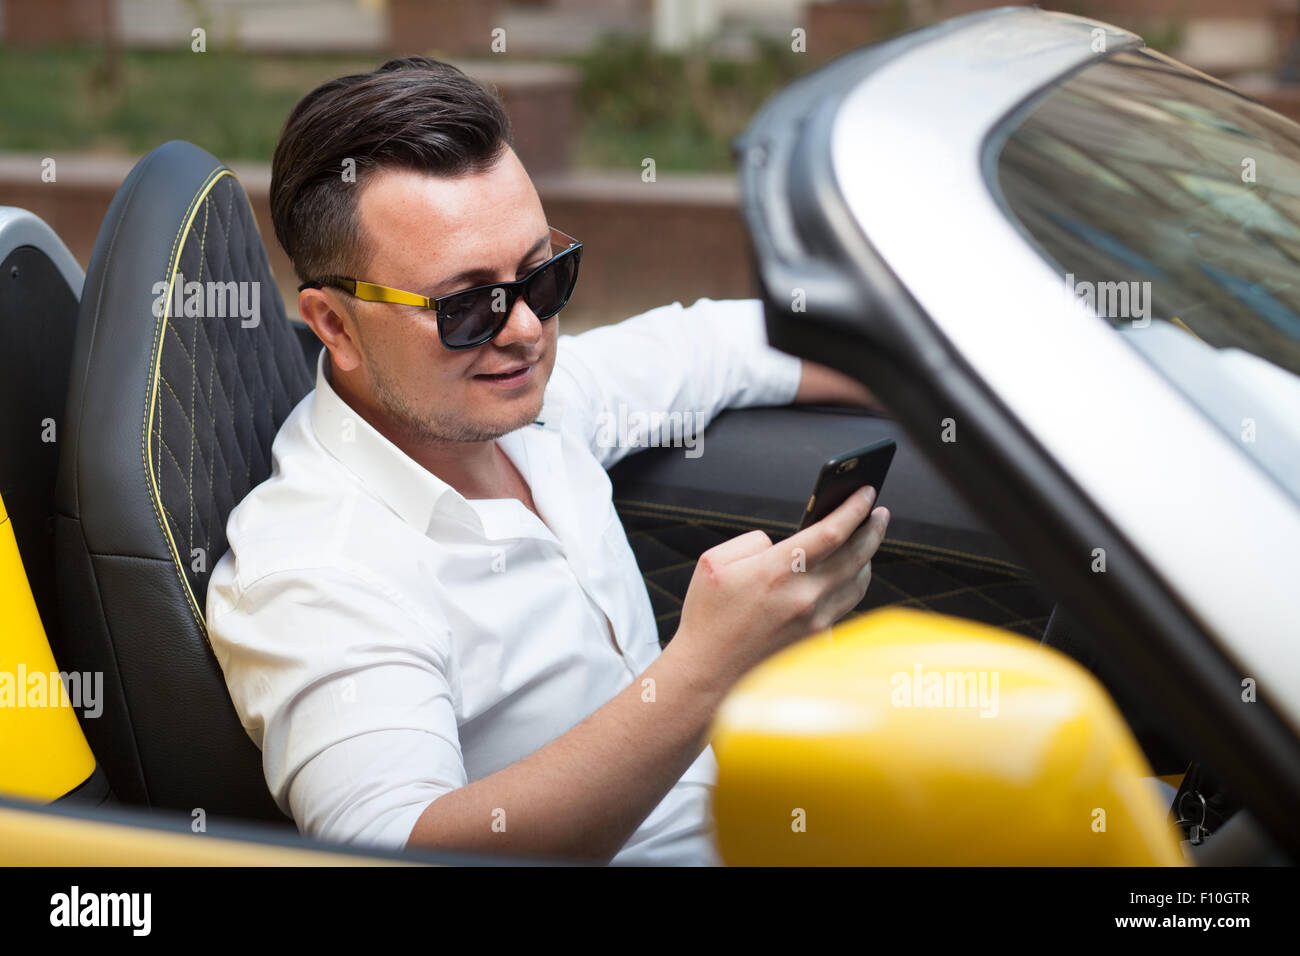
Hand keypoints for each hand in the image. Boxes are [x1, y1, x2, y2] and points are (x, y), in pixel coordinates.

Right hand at [672, 486, 889, 691]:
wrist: (709, 671)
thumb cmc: (708, 615)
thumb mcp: (715, 561)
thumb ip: (753, 542)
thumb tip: (781, 543)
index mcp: (777, 570)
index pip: (832, 531)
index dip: (854, 508)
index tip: (868, 492)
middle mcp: (804, 596)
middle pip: (857, 555)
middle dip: (873, 529)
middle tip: (881, 513)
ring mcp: (815, 622)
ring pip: (858, 582)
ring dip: (866, 559)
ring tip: (865, 543)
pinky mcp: (817, 640)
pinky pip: (845, 607)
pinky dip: (850, 588)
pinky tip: (847, 578)